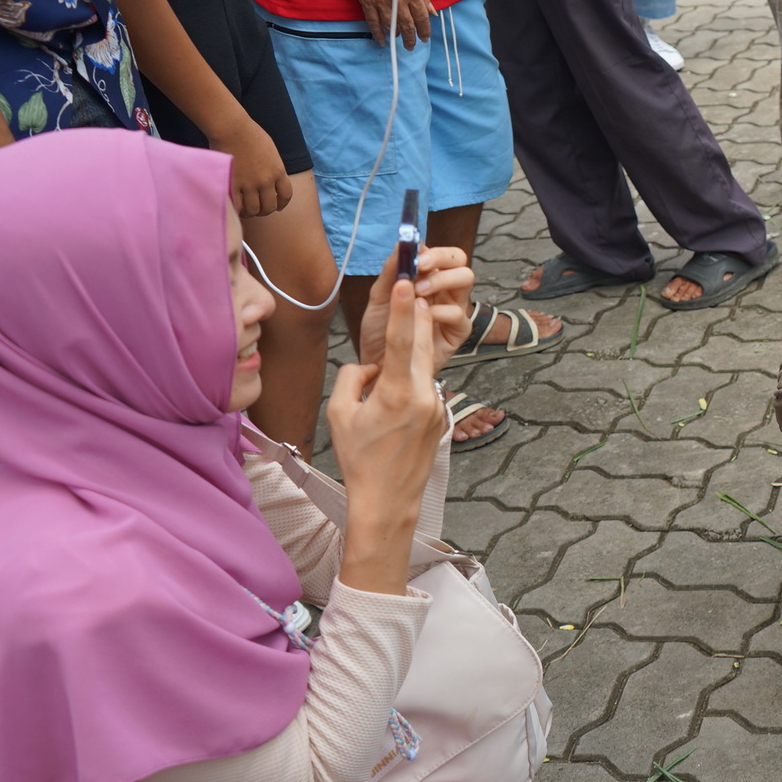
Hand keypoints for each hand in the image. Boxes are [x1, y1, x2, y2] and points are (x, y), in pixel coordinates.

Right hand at [207, 115, 292, 216]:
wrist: (232, 128)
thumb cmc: (250, 134)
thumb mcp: (271, 151)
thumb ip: (274, 168)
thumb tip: (272, 181)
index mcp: (278, 171)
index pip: (286, 195)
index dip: (281, 204)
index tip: (277, 207)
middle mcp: (266, 180)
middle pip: (269, 207)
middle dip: (264, 210)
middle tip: (257, 209)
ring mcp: (249, 184)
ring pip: (253, 210)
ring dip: (250, 212)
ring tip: (244, 210)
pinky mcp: (233, 185)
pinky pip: (237, 206)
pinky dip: (237, 210)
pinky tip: (234, 207)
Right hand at [329, 276, 449, 593]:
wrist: (387, 501)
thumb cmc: (359, 459)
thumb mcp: (340, 413)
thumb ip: (352, 377)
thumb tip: (369, 364)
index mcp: (399, 393)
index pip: (404, 340)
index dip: (403, 308)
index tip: (406, 281)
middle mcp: (425, 396)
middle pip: (423, 343)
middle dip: (415, 314)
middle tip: (411, 284)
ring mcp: (437, 406)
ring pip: (426, 363)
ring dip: (414, 344)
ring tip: (403, 323)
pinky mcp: (440, 416)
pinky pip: (425, 384)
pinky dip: (412, 375)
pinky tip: (395, 385)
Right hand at [344, 0, 431, 47]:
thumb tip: (432, 11)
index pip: (422, 18)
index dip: (424, 30)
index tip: (424, 38)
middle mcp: (399, 0)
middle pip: (407, 26)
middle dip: (411, 39)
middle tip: (412, 46)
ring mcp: (382, 2)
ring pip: (391, 27)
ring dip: (395, 37)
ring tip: (398, 42)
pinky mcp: (367, 2)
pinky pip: (373, 22)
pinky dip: (378, 33)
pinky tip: (382, 40)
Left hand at [359, 246, 476, 366]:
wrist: (379, 366)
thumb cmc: (381, 332)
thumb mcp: (379, 299)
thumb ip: (391, 272)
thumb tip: (402, 244)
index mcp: (427, 277)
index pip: (440, 252)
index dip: (431, 249)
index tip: (415, 255)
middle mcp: (444, 289)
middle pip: (459, 260)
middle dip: (441, 259)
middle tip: (420, 267)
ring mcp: (453, 308)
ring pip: (466, 279)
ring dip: (442, 280)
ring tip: (419, 293)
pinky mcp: (458, 331)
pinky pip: (459, 313)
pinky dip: (439, 312)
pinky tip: (422, 320)